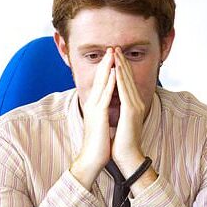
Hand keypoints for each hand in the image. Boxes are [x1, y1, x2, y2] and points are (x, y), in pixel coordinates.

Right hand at [70, 47, 115, 189]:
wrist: (91, 159)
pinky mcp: (99, 115)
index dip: (106, 70)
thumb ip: (103, 114)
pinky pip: (106, 95)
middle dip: (106, 63)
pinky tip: (115, 72)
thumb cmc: (98, 144)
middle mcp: (93, 104)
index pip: (101, 84)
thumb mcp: (101, 124)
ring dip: (108, 67)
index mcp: (95, 106)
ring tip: (113, 53)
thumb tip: (107, 108)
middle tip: (111, 48)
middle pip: (100, 79)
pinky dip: (110, 83)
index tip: (112, 57)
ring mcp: (95, 109)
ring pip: (102, 83)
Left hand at [111, 47, 147, 177]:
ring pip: (126, 81)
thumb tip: (114, 102)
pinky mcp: (130, 112)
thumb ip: (120, 110)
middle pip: (128, 78)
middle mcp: (136, 103)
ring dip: (120, 65)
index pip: (126, 82)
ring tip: (115, 52)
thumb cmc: (122, 143)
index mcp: (133, 105)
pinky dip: (120, 78)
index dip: (121, 68)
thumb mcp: (120, 122)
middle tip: (115, 47)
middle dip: (121, 62)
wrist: (128, 157)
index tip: (115, 56)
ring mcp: (135, 107)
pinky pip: (124, 91)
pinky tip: (115, 68)